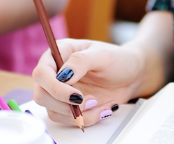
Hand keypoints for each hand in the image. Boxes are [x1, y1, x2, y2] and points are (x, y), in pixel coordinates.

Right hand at [32, 39, 146, 127]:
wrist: (132, 75)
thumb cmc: (118, 59)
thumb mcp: (103, 55)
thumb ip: (80, 61)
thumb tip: (63, 75)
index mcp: (59, 53)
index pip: (42, 73)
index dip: (55, 88)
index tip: (76, 95)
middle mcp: (56, 73)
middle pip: (41, 95)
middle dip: (65, 104)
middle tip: (89, 101)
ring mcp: (62, 91)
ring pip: (53, 111)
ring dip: (78, 114)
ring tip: (98, 103)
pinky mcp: (70, 106)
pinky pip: (69, 120)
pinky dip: (87, 119)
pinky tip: (103, 109)